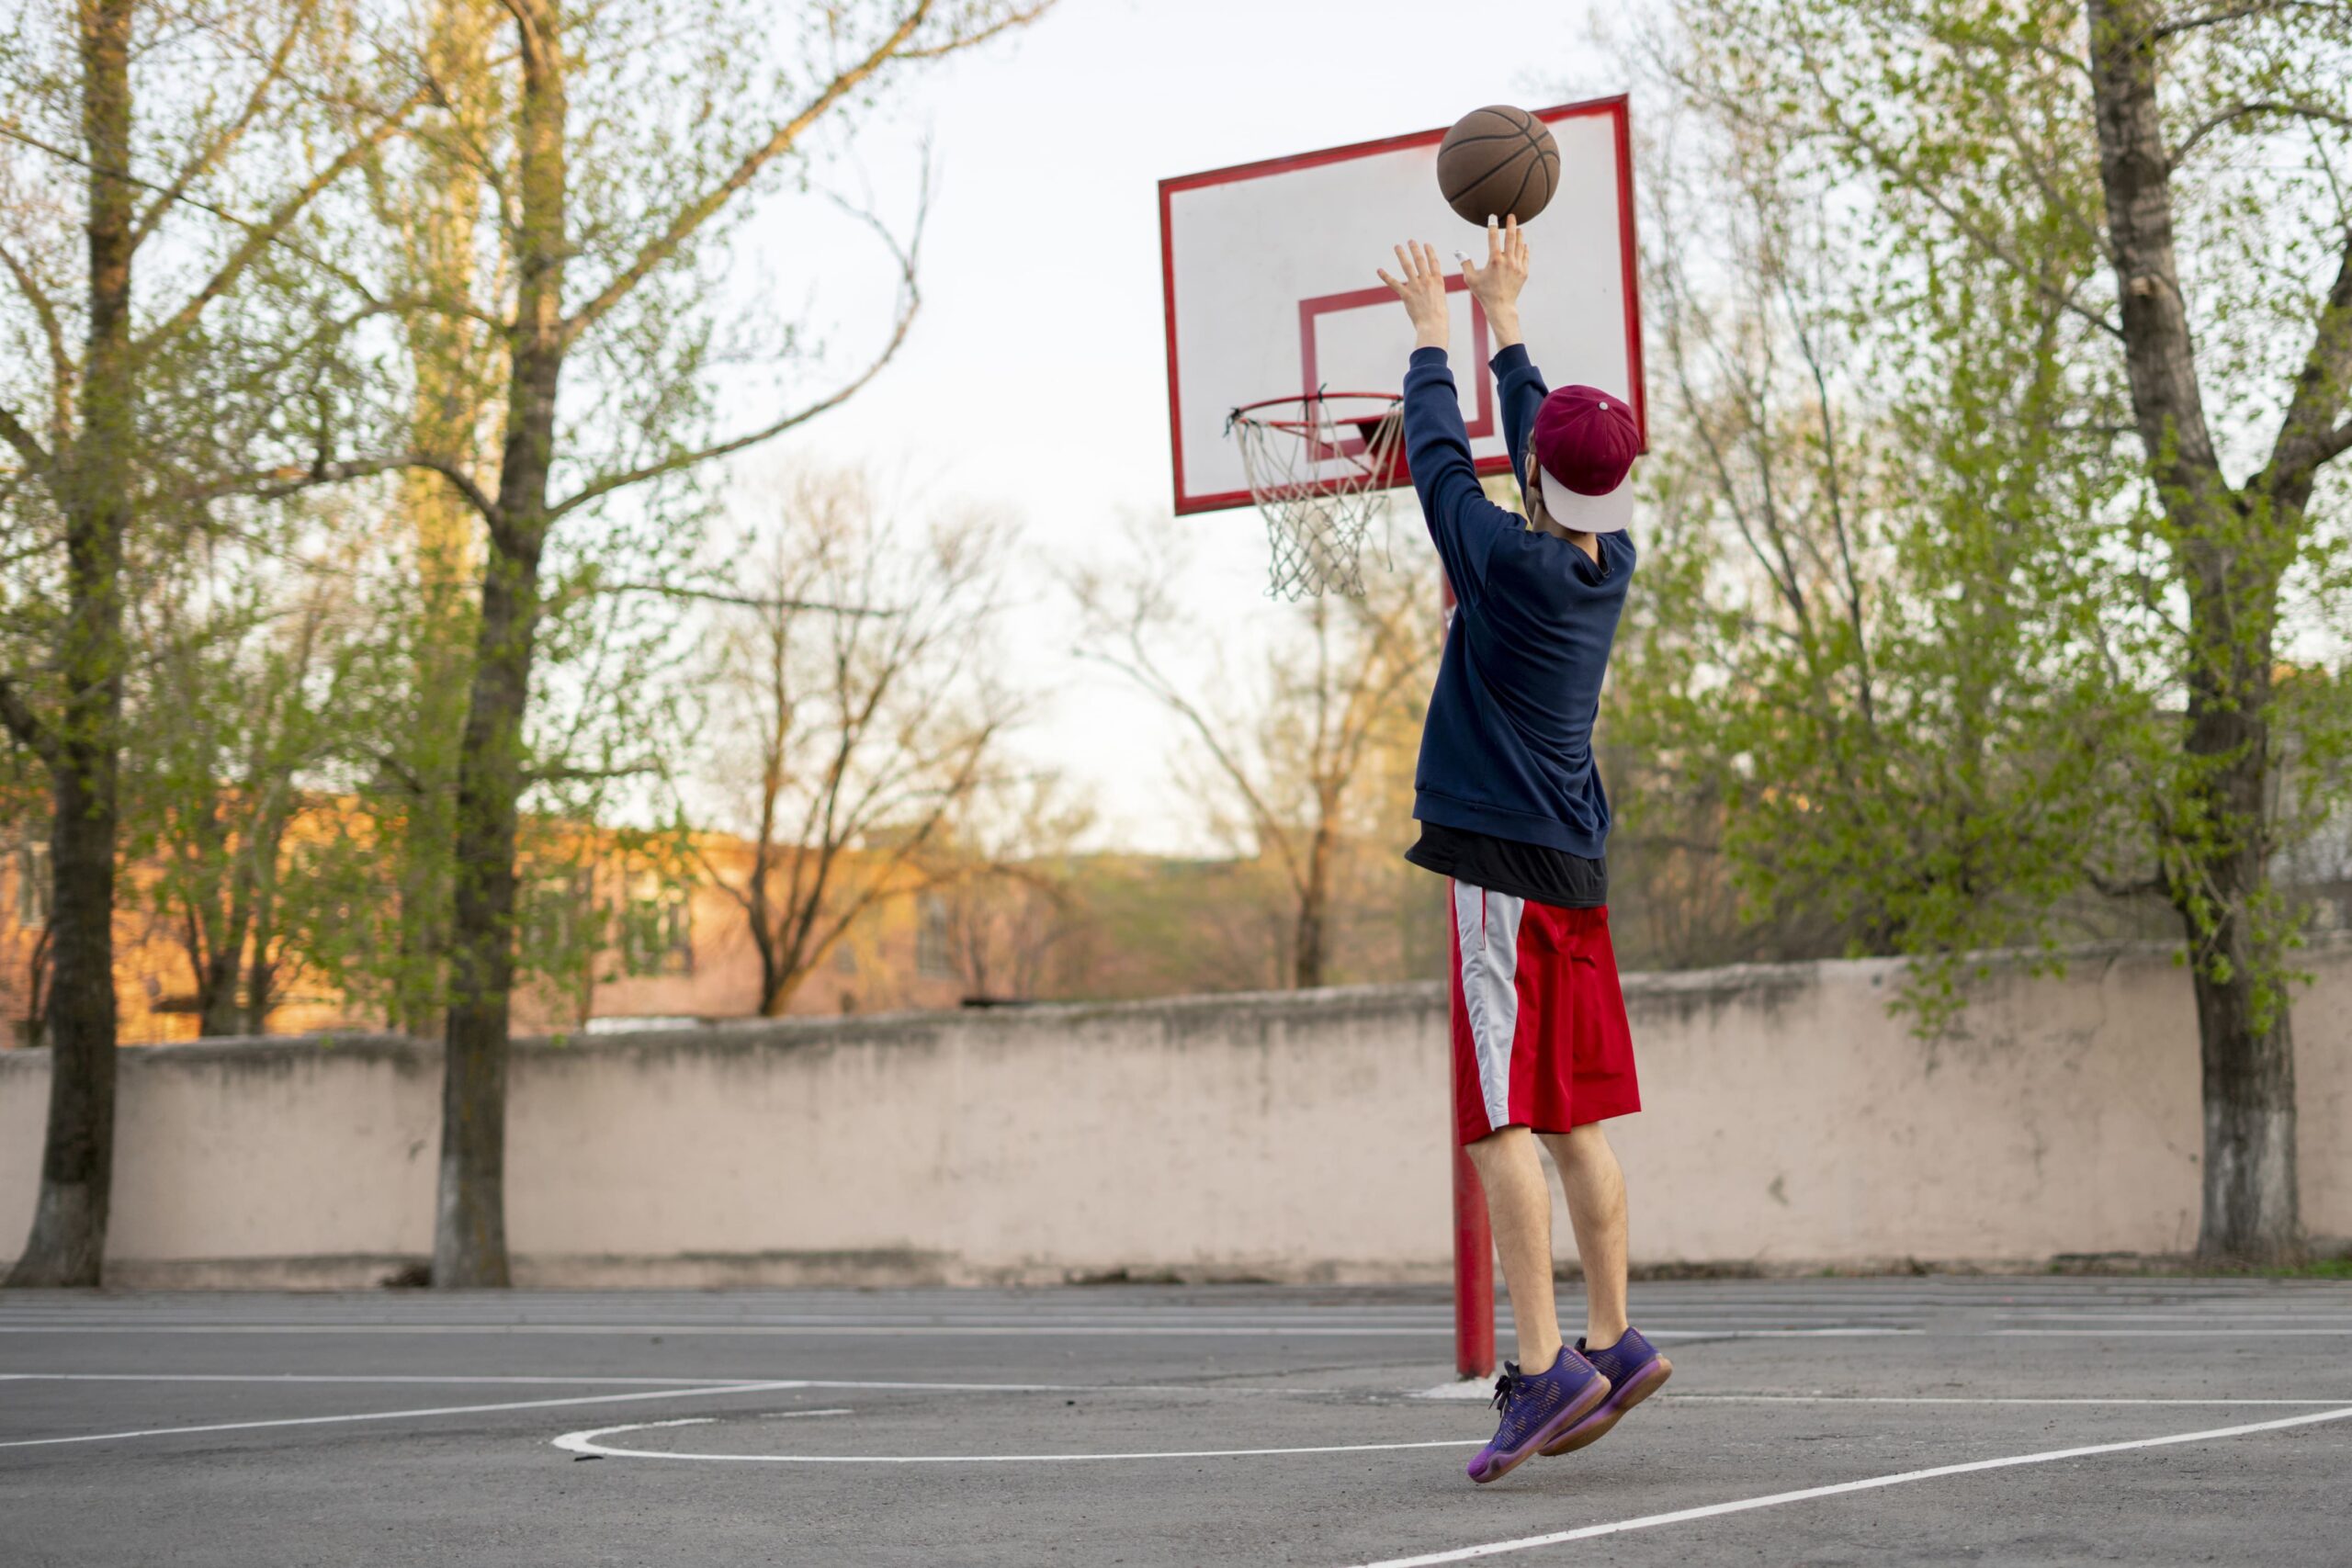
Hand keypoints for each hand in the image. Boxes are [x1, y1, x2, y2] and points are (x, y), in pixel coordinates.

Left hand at [1377, 241, 1449, 351]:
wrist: (1433, 325)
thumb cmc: (1439, 317)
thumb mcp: (1441, 300)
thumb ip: (1435, 291)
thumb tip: (1430, 290)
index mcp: (1438, 281)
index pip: (1434, 262)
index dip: (1430, 252)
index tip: (1426, 244)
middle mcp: (1427, 281)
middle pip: (1420, 261)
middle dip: (1415, 249)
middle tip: (1410, 241)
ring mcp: (1416, 287)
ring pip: (1407, 267)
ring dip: (1402, 255)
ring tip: (1397, 246)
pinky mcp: (1406, 295)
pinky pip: (1394, 283)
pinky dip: (1386, 276)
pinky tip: (1379, 270)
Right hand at [1459, 215, 1526, 346]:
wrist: (1501, 307)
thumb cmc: (1484, 293)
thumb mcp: (1471, 279)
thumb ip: (1465, 263)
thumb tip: (1458, 252)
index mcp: (1494, 260)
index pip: (1493, 238)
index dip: (1492, 225)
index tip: (1493, 216)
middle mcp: (1508, 261)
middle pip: (1511, 237)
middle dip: (1511, 225)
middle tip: (1512, 216)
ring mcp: (1518, 266)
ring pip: (1520, 245)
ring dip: (1519, 235)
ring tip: (1519, 228)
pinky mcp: (1524, 272)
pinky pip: (1525, 256)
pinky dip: (1524, 249)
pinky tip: (1524, 245)